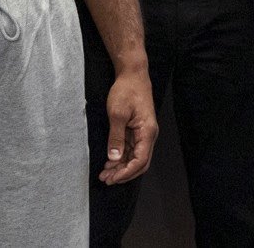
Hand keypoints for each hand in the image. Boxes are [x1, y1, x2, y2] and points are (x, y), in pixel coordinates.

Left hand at [99, 68, 157, 184]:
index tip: (112, 178)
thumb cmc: (127, 90)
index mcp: (147, 132)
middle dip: (123, 173)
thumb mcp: (117, 113)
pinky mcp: (137, 130)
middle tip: (106, 179)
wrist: (132, 74)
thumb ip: (116, 137)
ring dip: (121, 167)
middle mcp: (148, 135)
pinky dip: (121, 157)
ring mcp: (143, 133)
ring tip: (105, 173)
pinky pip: (131, 149)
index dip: (126, 172)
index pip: (140, 160)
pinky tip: (110, 162)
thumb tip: (114, 158)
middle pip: (140, 162)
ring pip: (134, 157)